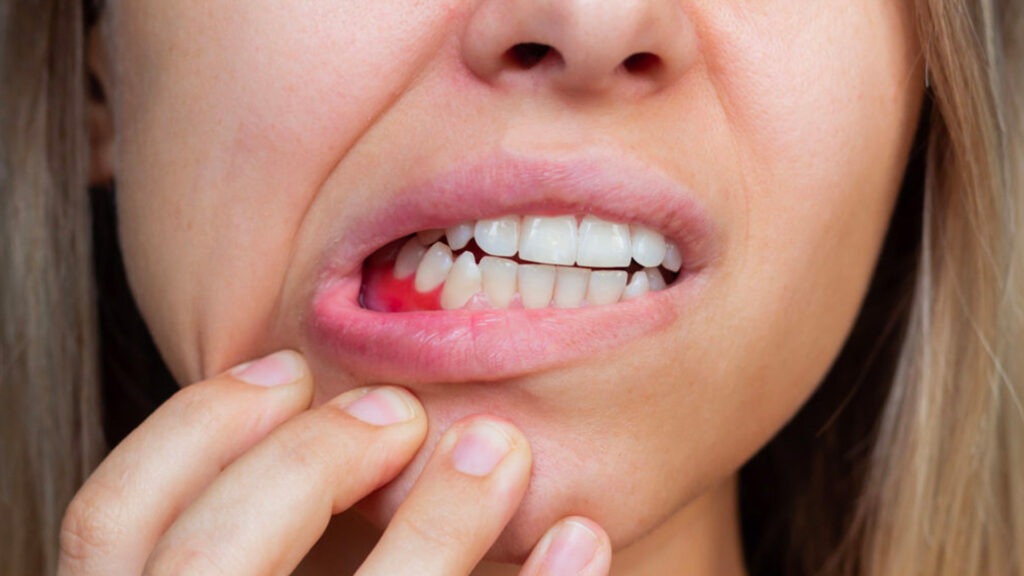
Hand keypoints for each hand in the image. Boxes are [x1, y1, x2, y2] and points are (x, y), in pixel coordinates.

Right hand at [58, 350, 611, 574]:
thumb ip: (248, 536)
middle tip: (398, 412)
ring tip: (501, 451)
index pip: (114, 522)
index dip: (197, 426)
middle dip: (308, 458)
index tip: (288, 368)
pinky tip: (578, 539)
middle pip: (208, 557)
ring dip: (439, 520)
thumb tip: (316, 408)